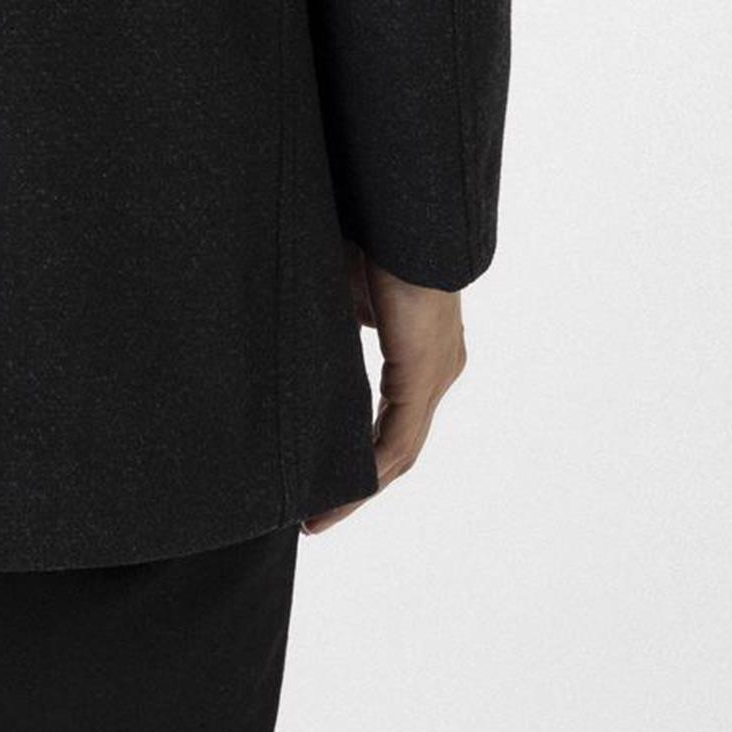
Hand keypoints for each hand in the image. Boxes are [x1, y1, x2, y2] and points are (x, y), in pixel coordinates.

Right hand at [303, 242, 467, 533]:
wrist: (404, 214)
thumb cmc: (372, 236)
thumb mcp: (342, 290)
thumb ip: (330, 322)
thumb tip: (293, 333)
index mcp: (422, 348)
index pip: (394, 416)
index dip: (360, 451)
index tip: (324, 476)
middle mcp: (438, 368)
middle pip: (398, 445)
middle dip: (356, 483)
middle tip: (316, 514)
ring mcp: (436, 373)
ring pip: (400, 451)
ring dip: (360, 487)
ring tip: (320, 517)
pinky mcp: (423, 372)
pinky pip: (399, 439)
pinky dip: (370, 468)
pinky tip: (343, 492)